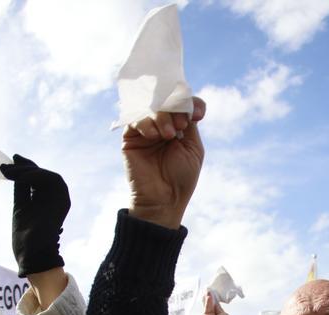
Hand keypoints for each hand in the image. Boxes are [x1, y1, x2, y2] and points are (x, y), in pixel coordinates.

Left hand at [0, 155, 69, 276]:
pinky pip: (52, 180)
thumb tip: (13, 165)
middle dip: (26, 167)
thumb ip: (21, 187)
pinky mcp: (63, 201)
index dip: (26, 167)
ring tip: (13, 174)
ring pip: (48, 176)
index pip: (38, 178)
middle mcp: (56, 198)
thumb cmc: (25, 235)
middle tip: (8, 167)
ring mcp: (61, 200)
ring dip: (30, 172)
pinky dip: (35, 176)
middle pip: (43, 174)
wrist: (32, 253)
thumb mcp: (20, 205)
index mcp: (46, 200)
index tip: (10, 161)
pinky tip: (20, 178)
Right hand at [123, 97, 206, 228]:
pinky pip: (135, 119)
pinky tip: (154, 136)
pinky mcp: (130, 137)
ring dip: (162, 117)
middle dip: (176, 110)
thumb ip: (189, 125)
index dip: (191, 103)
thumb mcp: (193, 148)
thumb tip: (185, 104)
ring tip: (169, 135)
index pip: (183, 104)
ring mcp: (146, 130)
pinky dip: (146, 123)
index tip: (198, 115)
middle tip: (181, 125)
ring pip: (151, 108)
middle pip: (167, 101)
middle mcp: (162, 125)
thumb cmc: (181, 178)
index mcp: (179, 127)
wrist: (163, 200)